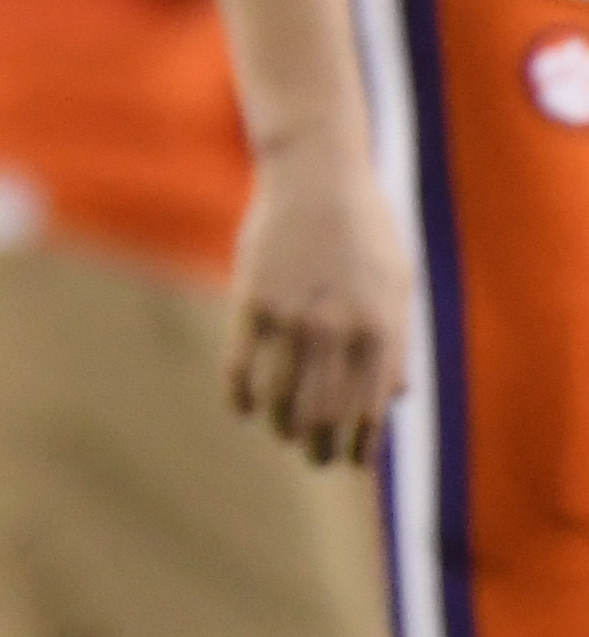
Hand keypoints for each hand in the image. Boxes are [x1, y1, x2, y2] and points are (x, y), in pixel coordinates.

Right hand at [225, 139, 413, 465]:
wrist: (317, 175)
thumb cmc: (364, 228)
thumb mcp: (397, 285)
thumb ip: (395, 343)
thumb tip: (393, 397)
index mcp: (382, 331)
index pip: (370, 411)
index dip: (361, 446)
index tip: (352, 462)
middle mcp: (340, 332)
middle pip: (325, 414)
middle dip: (321, 447)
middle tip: (315, 458)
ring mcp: (294, 318)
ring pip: (282, 398)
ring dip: (283, 426)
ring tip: (283, 435)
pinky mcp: (254, 301)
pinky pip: (242, 364)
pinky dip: (240, 394)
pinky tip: (240, 408)